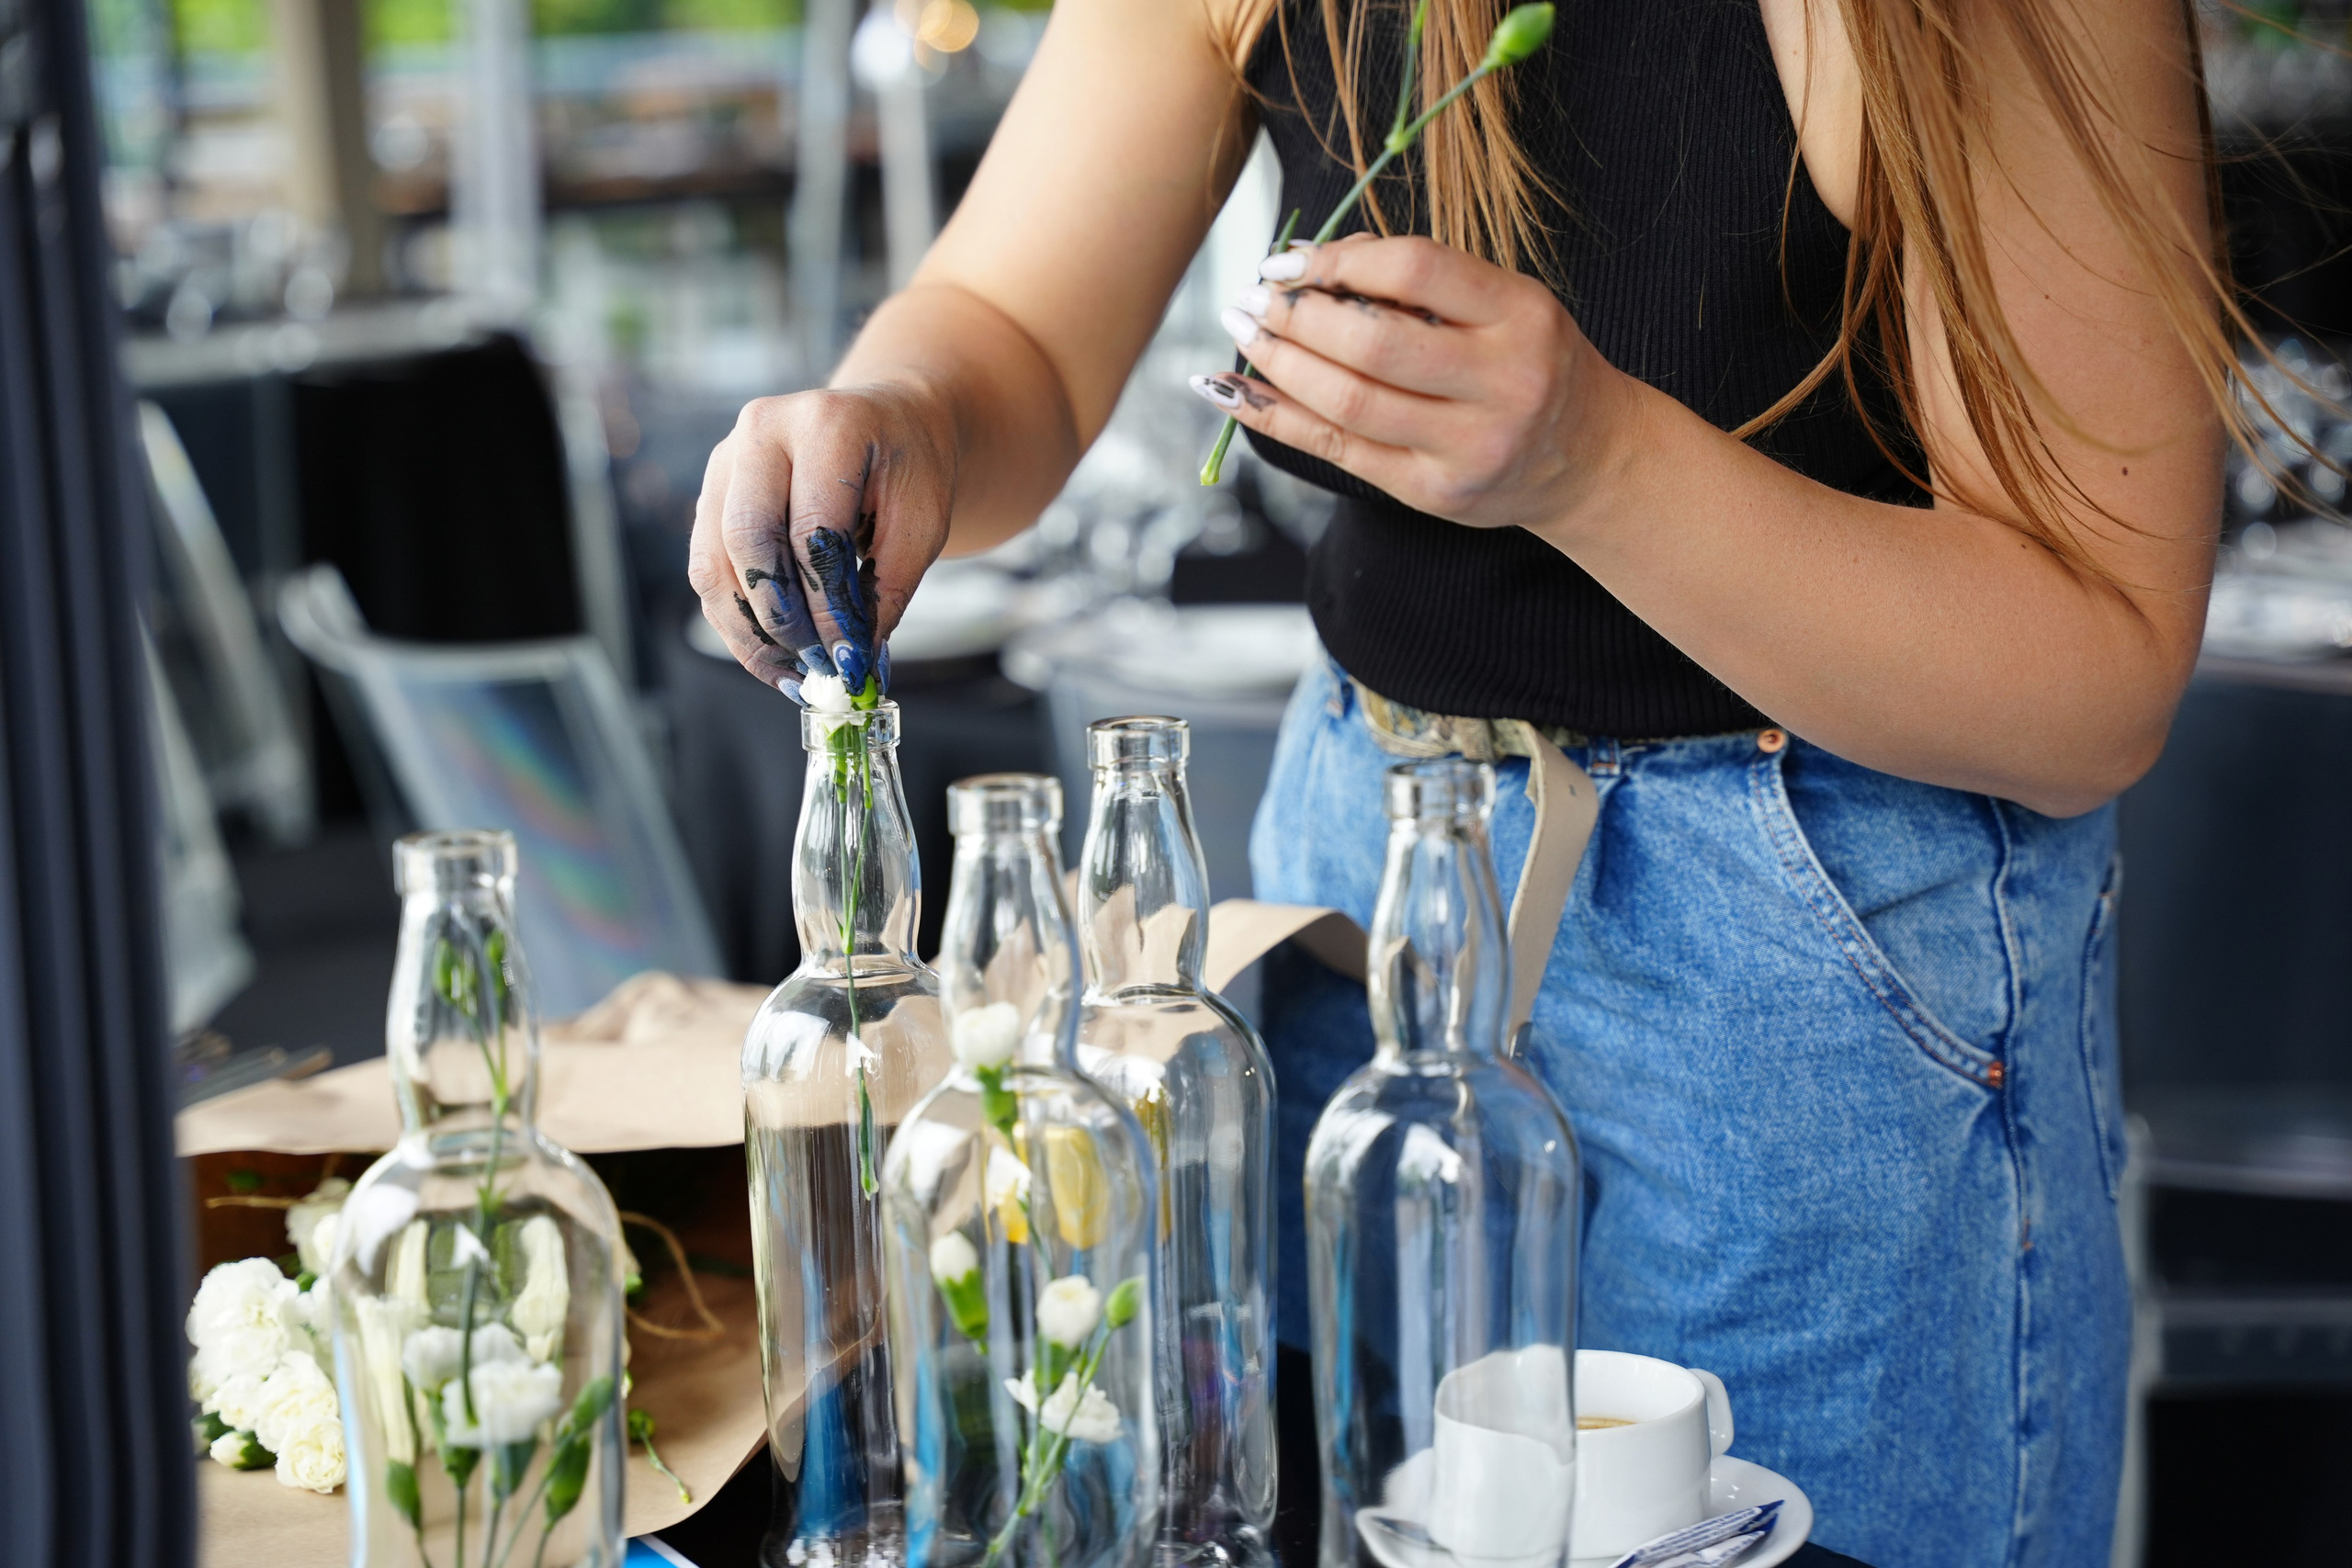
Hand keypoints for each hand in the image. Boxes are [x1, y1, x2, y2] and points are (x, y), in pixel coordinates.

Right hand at [687, 382, 955, 698]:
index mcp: (828, 423)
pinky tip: (771, 655)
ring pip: (714, 561)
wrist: (888, 424)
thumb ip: (887, 591)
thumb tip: (852, 663)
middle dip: (782, 618)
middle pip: (750, 540)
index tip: (848, 658)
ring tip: (792, 674)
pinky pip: (707, 568)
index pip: (815, 529)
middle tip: (818, 666)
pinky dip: (735, 620)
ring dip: (749, 631)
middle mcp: (763, 429)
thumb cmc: (908, 469)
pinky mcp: (711, 491)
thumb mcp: (922, 525)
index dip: (828, 604)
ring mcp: (726, 458)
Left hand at [1189, 234, 1636, 534]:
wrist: (1587, 457)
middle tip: (1252, 297)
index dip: (1339, 259)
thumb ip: (1421, 278)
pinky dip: (1277, 418)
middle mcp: (1501, 382)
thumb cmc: (1530, 361)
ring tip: (1243, 332)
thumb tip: (1306, 259)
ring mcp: (1467, 446)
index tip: (1287, 260)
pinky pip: (1338, 450)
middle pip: (1373, 344)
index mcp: (1521, 315)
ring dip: (1278, 364)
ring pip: (1349, 402)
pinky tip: (1235, 392)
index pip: (1416, 270)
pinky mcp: (1432, 492)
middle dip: (1297, 317)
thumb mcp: (1505, 302)